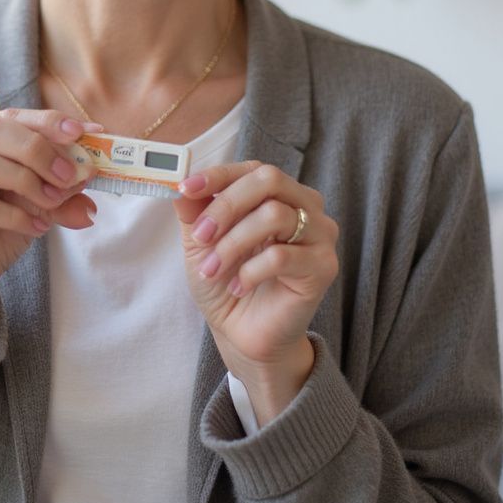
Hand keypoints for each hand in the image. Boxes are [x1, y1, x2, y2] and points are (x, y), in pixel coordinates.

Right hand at [0, 108, 98, 337]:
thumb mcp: (32, 204)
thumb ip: (58, 188)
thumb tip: (91, 175)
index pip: (8, 115)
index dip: (47, 121)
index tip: (85, 132)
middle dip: (37, 148)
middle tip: (70, 173)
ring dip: (27, 180)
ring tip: (53, 201)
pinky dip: (16, 216)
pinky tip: (36, 228)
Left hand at [174, 162, 338, 422]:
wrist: (244, 333)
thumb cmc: (226, 280)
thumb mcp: (201, 241)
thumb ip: (193, 210)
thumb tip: (179, 183)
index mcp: (278, 193)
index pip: (252, 169)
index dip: (217, 176)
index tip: (184, 188)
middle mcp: (305, 206)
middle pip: (269, 180)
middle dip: (226, 205)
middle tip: (201, 235)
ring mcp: (319, 234)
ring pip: (275, 215)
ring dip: (233, 243)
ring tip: (212, 269)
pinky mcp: (324, 266)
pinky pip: (283, 256)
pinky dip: (250, 271)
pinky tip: (238, 286)